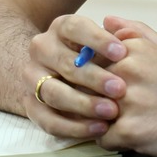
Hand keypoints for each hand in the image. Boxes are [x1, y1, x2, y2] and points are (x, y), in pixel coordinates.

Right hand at [24, 14, 128, 139]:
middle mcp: (42, 49)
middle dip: (94, 78)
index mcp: (61, 28)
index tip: (122, 52)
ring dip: (83, 104)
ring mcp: (32, 78)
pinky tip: (99, 128)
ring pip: (53, 93)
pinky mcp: (31, 105)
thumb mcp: (110, 40)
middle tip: (120, 89)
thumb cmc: (99, 54)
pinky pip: (48, 120)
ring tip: (111, 112)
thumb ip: (122, 34)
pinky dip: (74, 127)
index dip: (98, 40)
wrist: (63, 73)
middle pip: (64, 63)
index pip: (75, 28)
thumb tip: (125, 31)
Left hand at [96, 15, 156, 156]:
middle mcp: (126, 73)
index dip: (98, 78)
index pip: (89, 63)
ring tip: (134, 120)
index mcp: (132, 50)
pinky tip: (140, 134)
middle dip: (98, 101)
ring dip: (105, 122)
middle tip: (128, 107)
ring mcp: (126, 102)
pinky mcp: (129, 131)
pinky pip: (102, 139)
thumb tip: (108, 21)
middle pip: (85, 90)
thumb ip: (137, 33)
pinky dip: (117, 142)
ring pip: (91, 115)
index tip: (117, 86)